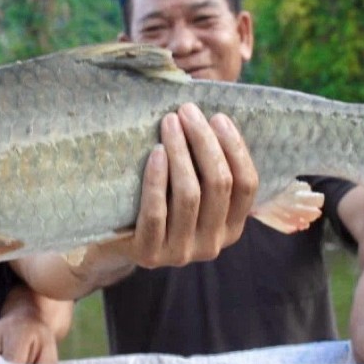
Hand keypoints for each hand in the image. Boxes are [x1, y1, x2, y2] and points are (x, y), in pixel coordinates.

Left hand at [118, 103, 257, 266]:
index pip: (247, 186)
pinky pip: (156, 212)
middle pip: (219, 185)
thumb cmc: (159, 201)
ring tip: (169, 123)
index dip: (235, 148)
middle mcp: (212, 245)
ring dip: (181, 152)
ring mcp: (181, 253)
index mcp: (231, 228)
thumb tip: (217, 108)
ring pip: (189, 195)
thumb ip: (208, 161)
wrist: (115, 242)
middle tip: (187, 110)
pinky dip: (157, 179)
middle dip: (204, 141)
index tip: (217, 117)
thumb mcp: (190, 186)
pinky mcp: (150, 255)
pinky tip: (156, 153)